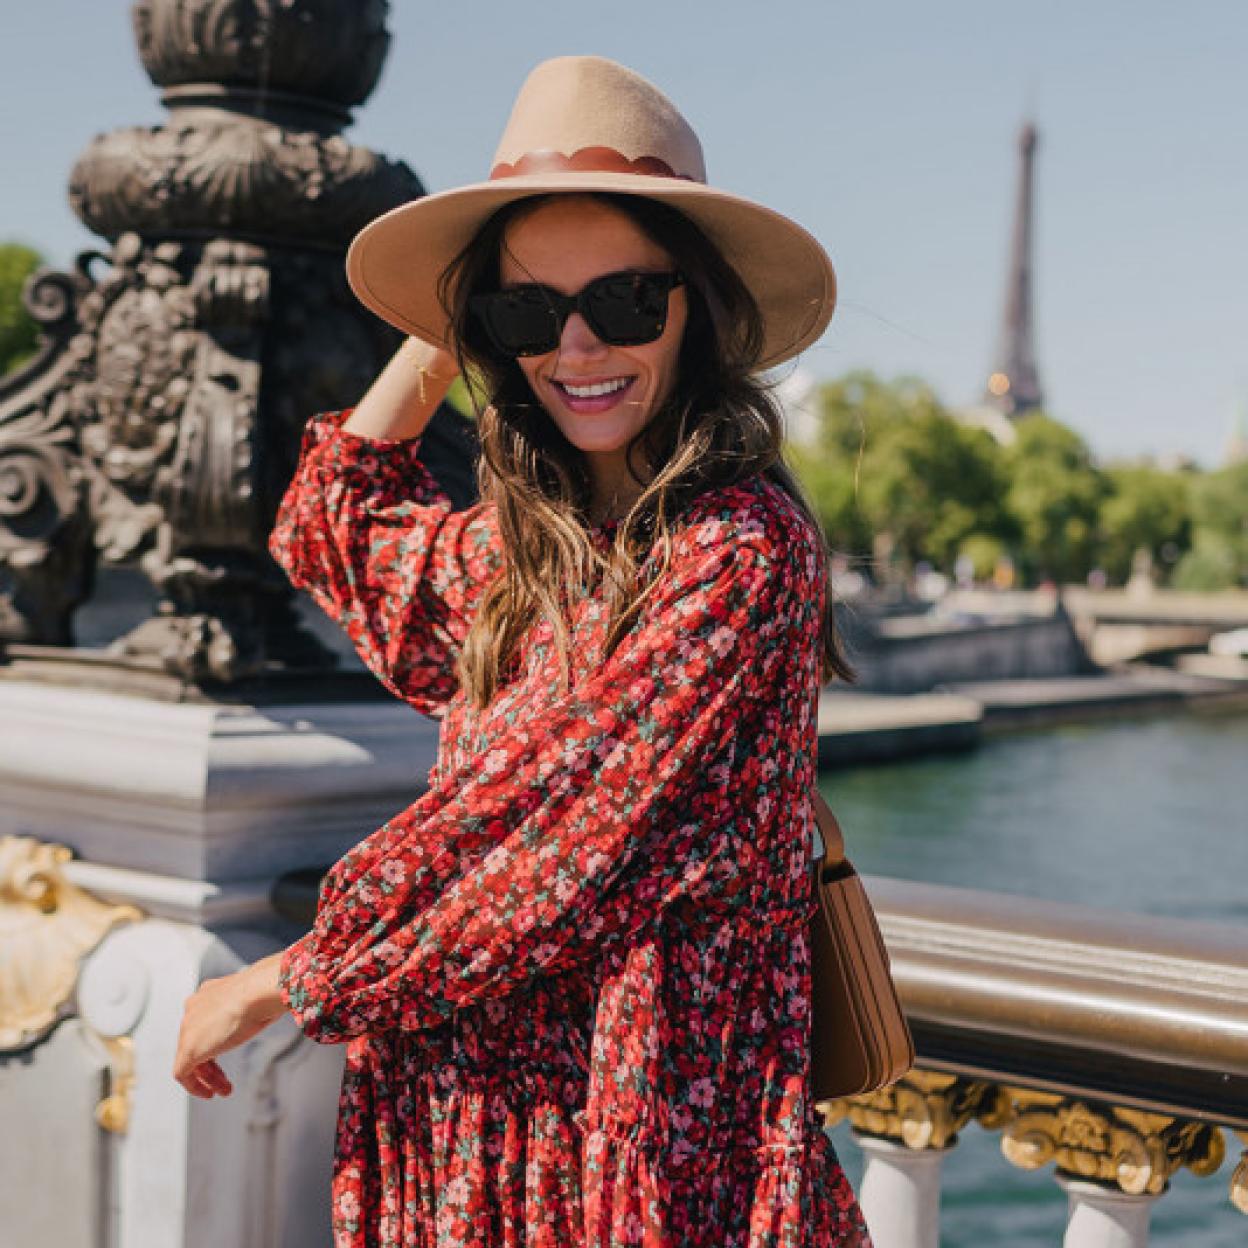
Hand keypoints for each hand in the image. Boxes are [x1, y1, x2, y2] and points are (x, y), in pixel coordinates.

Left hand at [172, 952, 287, 1098]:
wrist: (257, 991)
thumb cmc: (265, 992)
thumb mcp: (256, 998)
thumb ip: (251, 1005)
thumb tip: (270, 1008)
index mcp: (208, 993)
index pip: (205, 1023)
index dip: (217, 1041)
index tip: (230, 1052)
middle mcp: (194, 1008)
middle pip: (197, 1041)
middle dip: (212, 1064)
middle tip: (226, 1080)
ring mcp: (188, 1028)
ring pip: (190, 1058)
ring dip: (207, 1077)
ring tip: (224, 1090)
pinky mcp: (188, 1049)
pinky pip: (182, 1073)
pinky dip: (195, 1086)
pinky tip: (209, 1093)